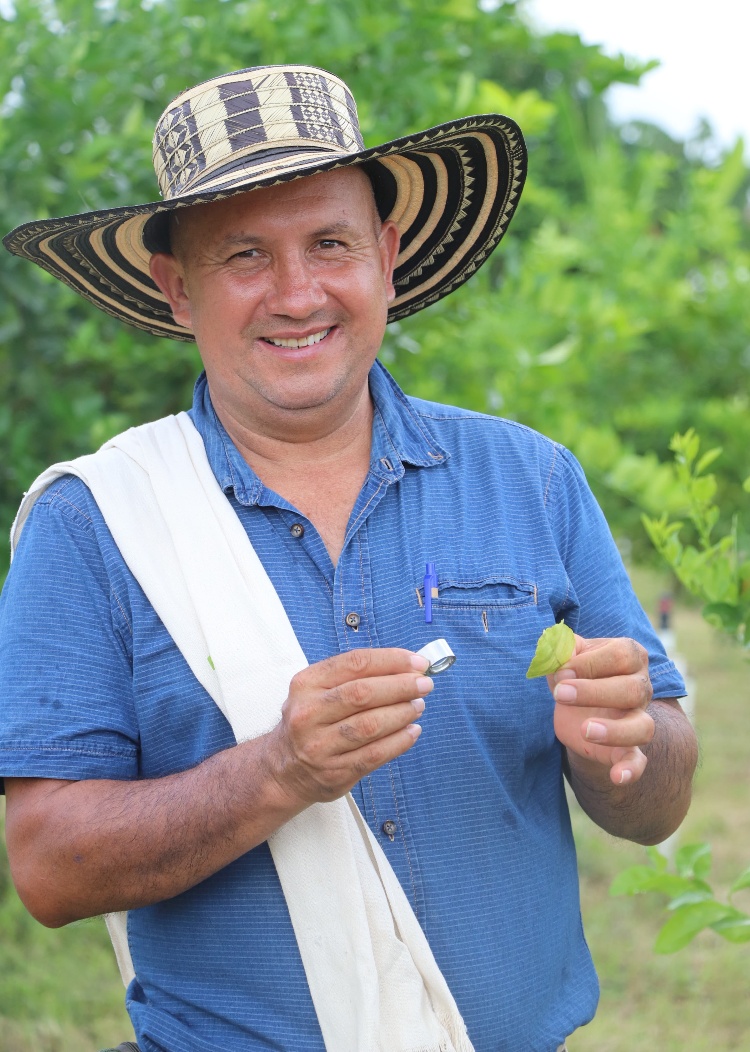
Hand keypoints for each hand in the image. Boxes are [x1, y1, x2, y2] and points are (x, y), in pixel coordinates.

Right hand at [266, 648, 432, 806]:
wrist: (283, 769)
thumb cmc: (311, 721)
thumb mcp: (317, 690)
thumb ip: (356, 676)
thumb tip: (407, 666)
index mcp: (306, 684)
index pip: (355, 663)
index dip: (391, 660)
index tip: (417, 662)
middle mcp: (308, 713)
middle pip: (363, 693)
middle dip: (401, 686)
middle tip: (424, 684)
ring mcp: (320, 746)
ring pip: (371, 725)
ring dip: (402, 713)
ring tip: (418, 706)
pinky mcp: (334, 772)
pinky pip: (375, 754)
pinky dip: (399, 742)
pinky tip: (412, 731)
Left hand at [550, 636, 653, 784]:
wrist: (575, 709)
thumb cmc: (572, 674)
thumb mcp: (564, 657)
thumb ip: (560, 649)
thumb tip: (555, 648)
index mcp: (629, 657)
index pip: (622, 655)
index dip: (590, 662)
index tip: (561, 672)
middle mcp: (640, 687)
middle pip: (632, 689)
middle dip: (593, 691)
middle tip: (560, 694)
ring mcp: (638, 719)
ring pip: (643, 727)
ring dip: (615, 730)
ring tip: (585, 729)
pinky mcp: (627, 749)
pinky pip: (638, 762)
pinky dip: (631, 770)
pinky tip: (617, 777)